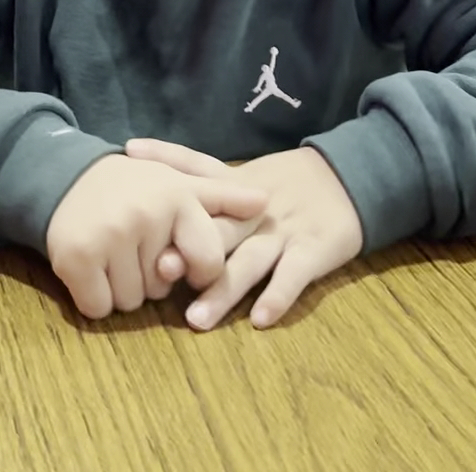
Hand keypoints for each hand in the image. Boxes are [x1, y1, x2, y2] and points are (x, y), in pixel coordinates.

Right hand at [45, 154, 266, 320]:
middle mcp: (146, 215)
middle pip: (163, 288)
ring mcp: (110, 237)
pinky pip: (98, 308)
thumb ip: (223, 197)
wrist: (67, 176)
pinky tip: (92, 268)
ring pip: (131, 302)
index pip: (208, 262)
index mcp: (177, 198)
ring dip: (122, 289)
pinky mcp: (77, 258)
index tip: (180, 259)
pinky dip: (95, 298)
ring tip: (113, 253)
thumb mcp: (180, 184)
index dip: (198, 271)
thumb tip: (265, 203)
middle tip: (135, 244)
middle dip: (151, 276)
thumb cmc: (134, 185)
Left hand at [125, 140, 362, 329]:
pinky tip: (260, 319)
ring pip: (250, 261)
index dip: (165, 158)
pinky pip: (294, 275)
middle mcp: (254, 207)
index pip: (197, 165)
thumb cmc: (285, 186)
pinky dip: (278, 296)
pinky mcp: (314, 249)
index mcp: (237, 185)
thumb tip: (150, 192)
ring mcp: (284, 229)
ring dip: (223, 290)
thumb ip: (205, 188)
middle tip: (156, 270)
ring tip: (197, 319)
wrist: (347, 179)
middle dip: (188, 249)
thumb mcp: (245, 179)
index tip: (129, 154)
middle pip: (218, 228)